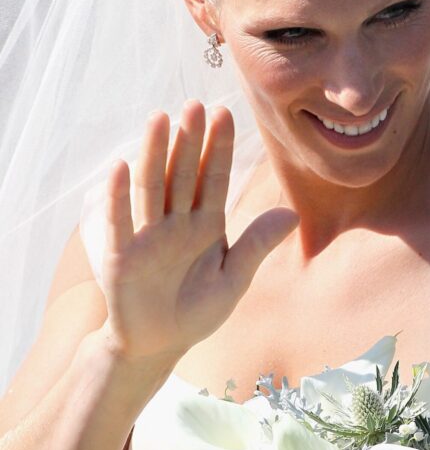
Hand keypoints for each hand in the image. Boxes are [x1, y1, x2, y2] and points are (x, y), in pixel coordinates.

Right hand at [99, 101, 297, 363]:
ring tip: (159, 118)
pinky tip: (121, 166)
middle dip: (190, 140)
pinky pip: (120, 221)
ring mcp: (148, 236)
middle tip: (195, 104)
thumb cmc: (196, 312)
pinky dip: (118, 196)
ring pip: (152, 187)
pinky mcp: (122, 256)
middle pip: (183, 174)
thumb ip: (256, 245)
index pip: (214, 179)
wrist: (158, 345)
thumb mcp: (233, 280)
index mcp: (206, 226)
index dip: (219, 148)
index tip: (225, 113)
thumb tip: (292, 213)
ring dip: (155, 154)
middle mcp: (177, 223)